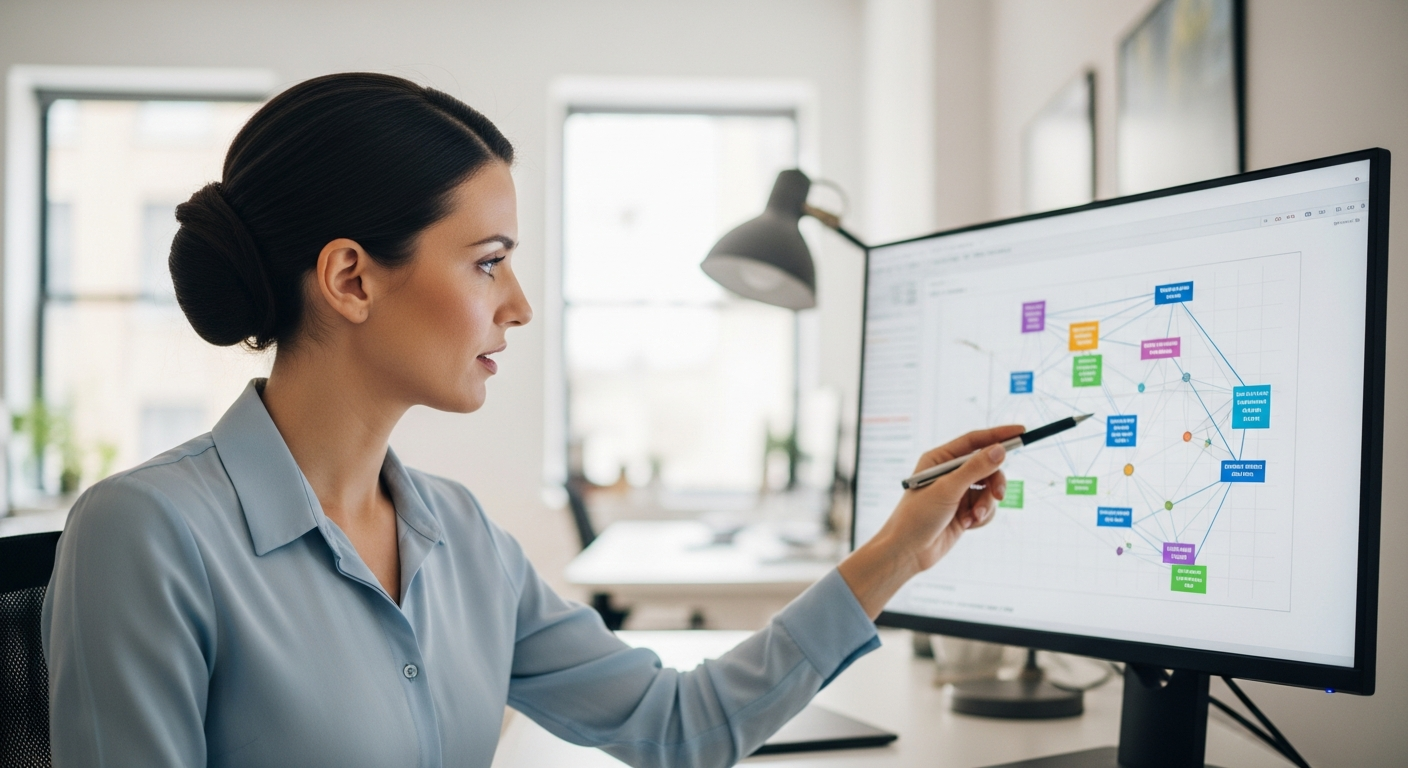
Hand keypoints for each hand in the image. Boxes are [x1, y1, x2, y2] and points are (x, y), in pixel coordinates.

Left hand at [837, 425, 1023, 618]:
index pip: (975, 440)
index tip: (1021, 432)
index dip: (998, 435)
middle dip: (995, 482)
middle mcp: (950, 473)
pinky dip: (981, 516)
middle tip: (999, 495)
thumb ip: (975, 469)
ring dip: (986, 505)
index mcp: (940, 459)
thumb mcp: (948, 489)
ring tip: (973, 517)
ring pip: (989, 490)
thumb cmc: (918, 516)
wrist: (908, 552)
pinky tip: (967, 525)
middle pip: (988, 466)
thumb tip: (1000, 450)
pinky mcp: (964, 511)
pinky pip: (986, 507)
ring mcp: (958, 492)